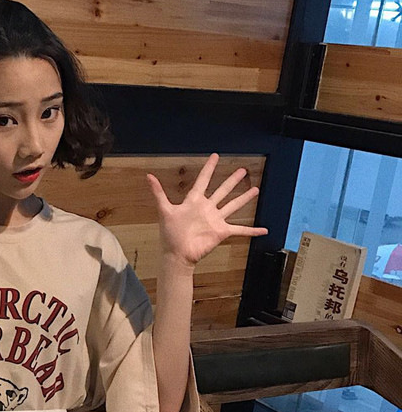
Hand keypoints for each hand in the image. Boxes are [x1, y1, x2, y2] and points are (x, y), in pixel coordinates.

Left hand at [146, 153, 268, 268]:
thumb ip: (158, 193)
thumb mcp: (164, 211)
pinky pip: (240, 230)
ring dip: (244, 198)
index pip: (203, 180)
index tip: (215, 156)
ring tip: (255, 189)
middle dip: (232, 180)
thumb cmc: (170, 234)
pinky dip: (252, 230)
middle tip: (242, 170)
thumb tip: (148, 176)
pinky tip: (264, 230)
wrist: (177, 254)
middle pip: (222, 190)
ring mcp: (215, 220)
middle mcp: (207, 208)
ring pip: (233, 205)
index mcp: (194, 201)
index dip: (209, 168)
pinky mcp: (222, 231)